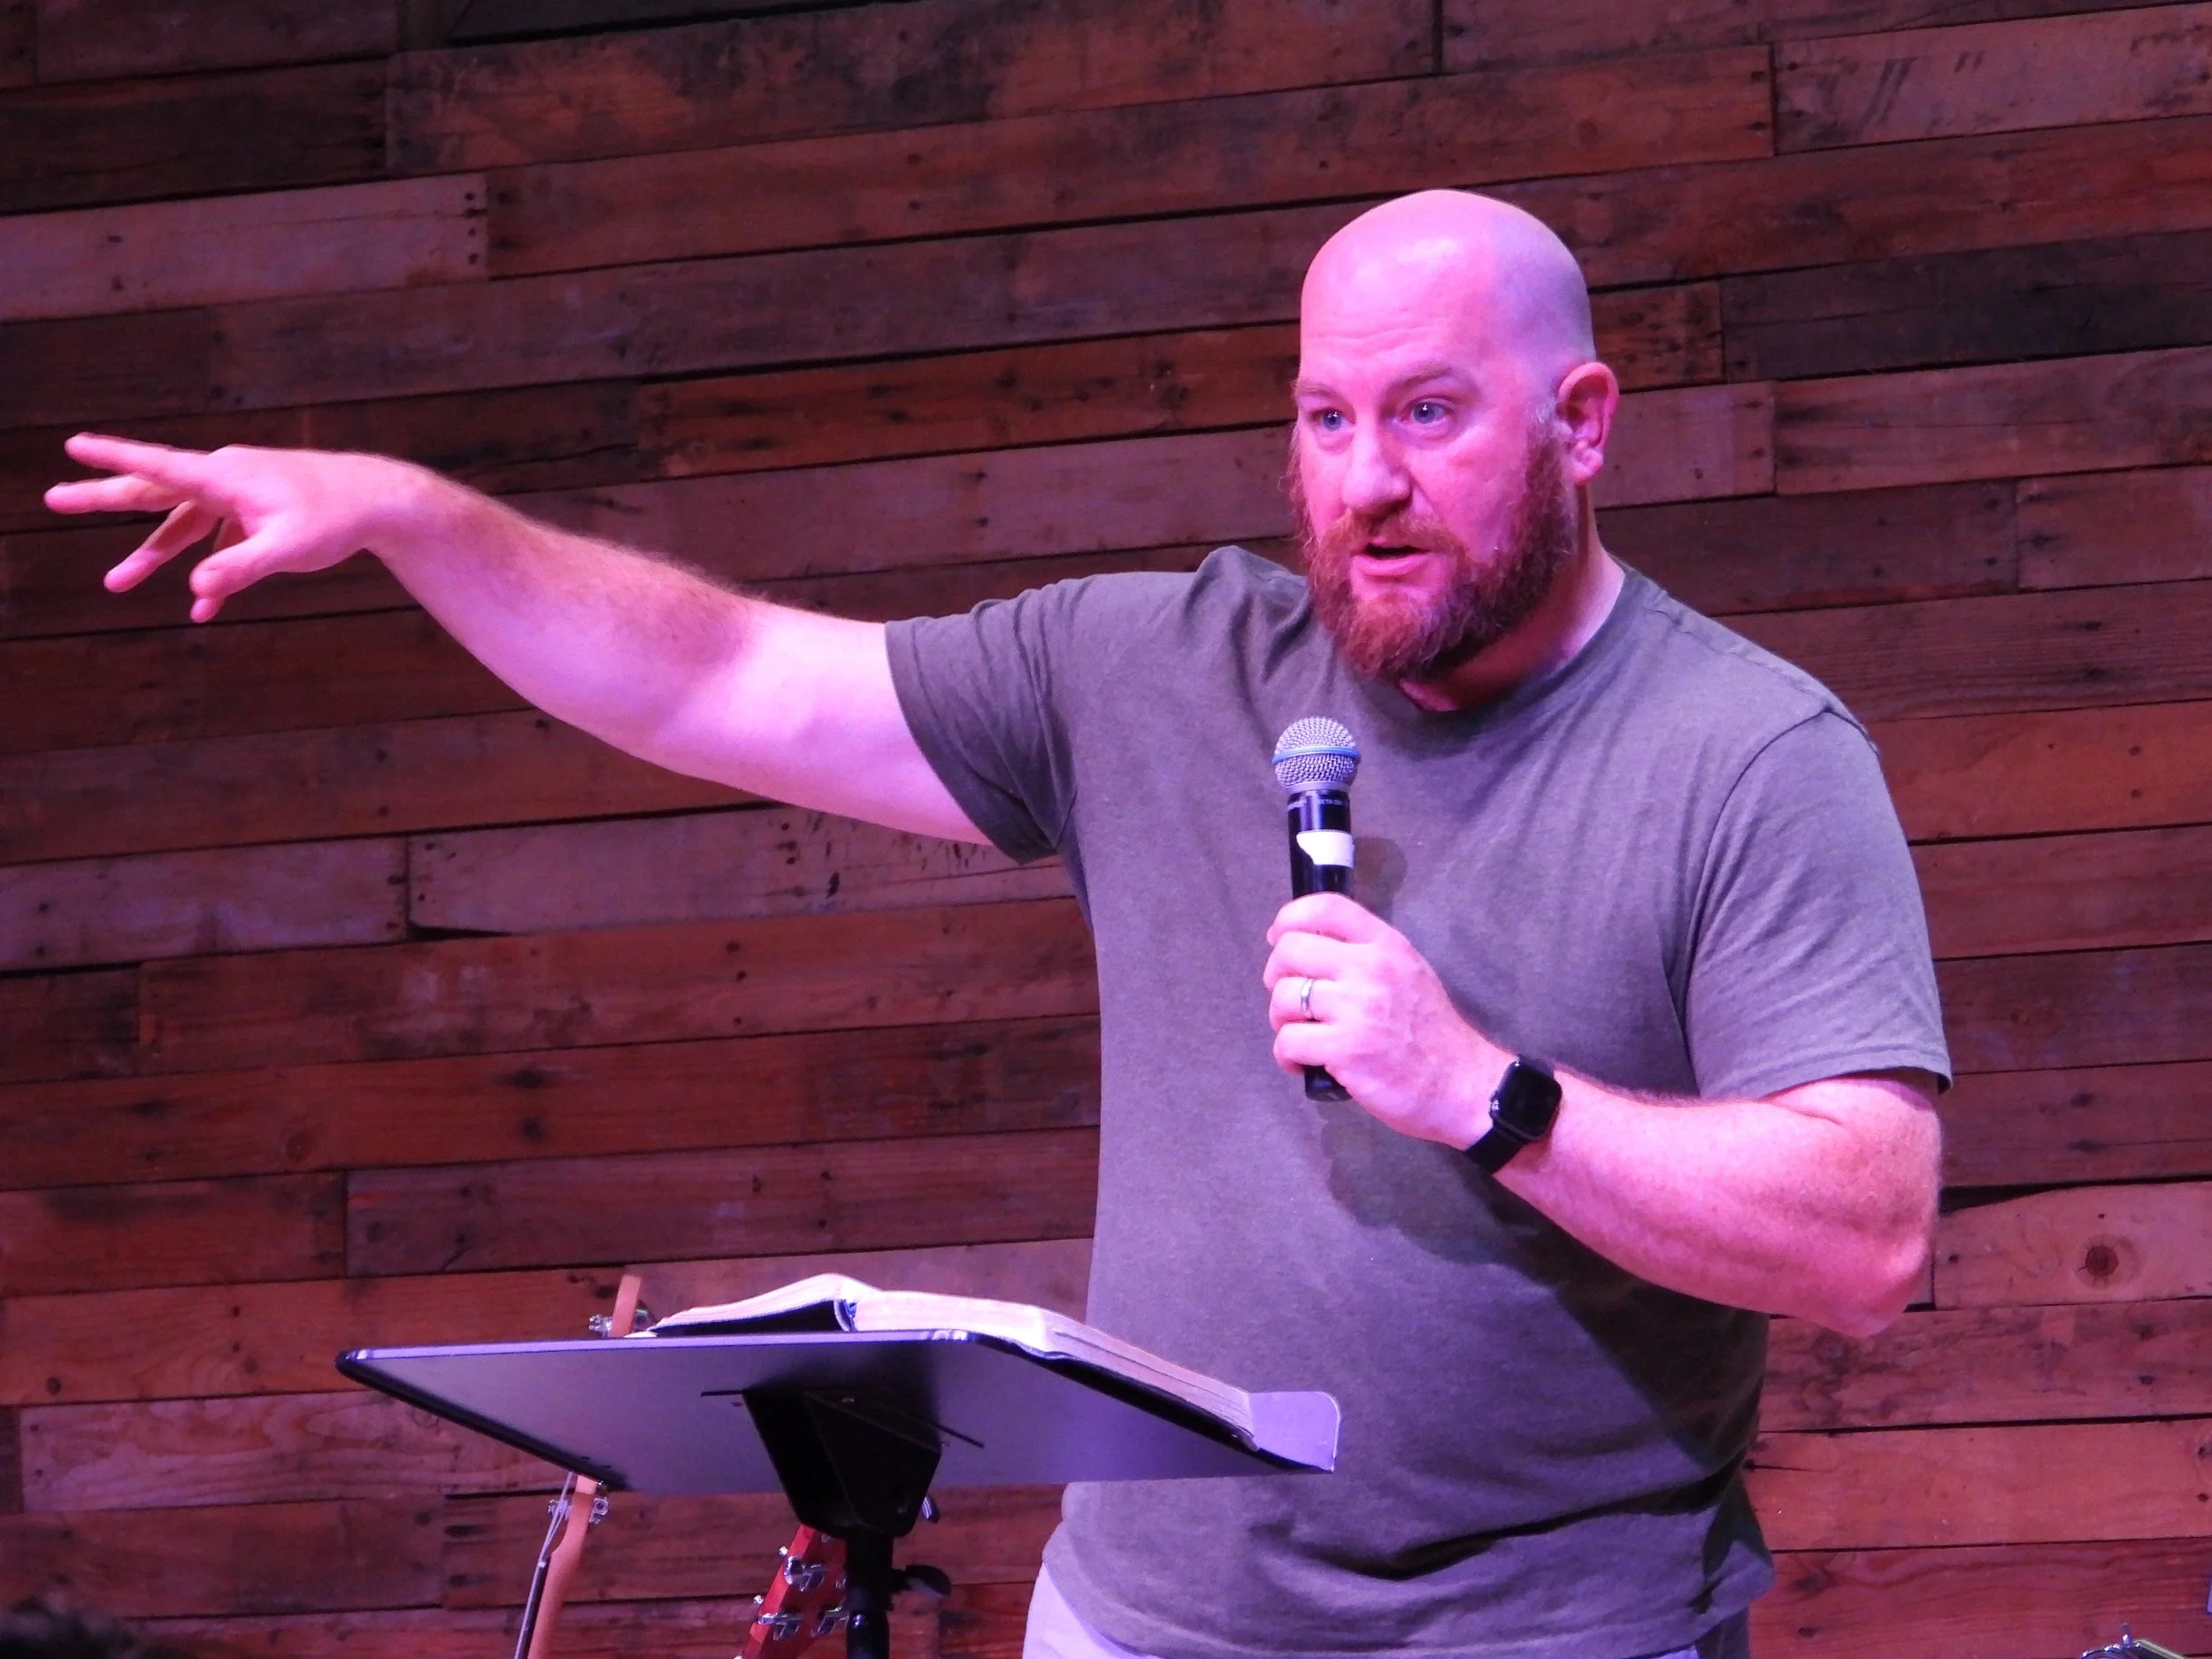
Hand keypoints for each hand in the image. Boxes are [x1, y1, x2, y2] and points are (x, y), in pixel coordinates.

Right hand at [45, 434, 434, 621]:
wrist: (381, 501)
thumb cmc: (337, 518)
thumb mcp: (289, 549)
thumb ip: (242, 568)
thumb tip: (199, 588)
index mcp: (225, 478)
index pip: (159, 466)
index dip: (113, 457)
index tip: (72, 446)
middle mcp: (225, 478)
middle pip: (155, 489)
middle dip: (104, 498)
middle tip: (53, 499)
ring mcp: (240, 494)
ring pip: (185, 524)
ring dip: (154, 554)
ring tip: (116, 583)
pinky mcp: (257, 513)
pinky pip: (221, 541)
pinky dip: (211, 570)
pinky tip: (204, 608)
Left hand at [1263, 892, 1507, 1146]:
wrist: (1459, 1084)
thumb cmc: (1429, 1031)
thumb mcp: (1407, 972)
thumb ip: (1364, 954)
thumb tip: (1308, 946)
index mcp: (1385, 945)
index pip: (1325, 907)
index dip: (1289, 919)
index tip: (1279, 941)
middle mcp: (1370, 969)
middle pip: (1290, 950)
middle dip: (1276, 975)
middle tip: (1291, 999)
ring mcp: (1357, 1009)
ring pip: (1283, 998)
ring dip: (1281, 1020)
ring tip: (1301, 1035)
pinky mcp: (1346, 1049)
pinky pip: (1287, 1041)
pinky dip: (1287, 1056)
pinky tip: (1304, 1063)